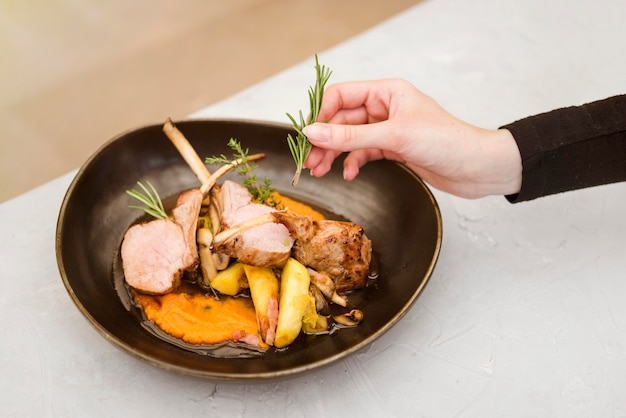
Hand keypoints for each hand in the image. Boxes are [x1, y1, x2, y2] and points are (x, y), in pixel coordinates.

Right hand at [303, 79, 521, 198]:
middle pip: (342, 120)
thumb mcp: (393, 136)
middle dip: (325, 141)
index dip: (322, 115)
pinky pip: (364, 153)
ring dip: (335, 155)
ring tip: (321, 171)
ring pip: (351, 139)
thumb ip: (350, 137)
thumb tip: (313, 132)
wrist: (478, 168)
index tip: (308, 136)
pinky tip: (350, 175)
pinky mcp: (394, 149)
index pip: (341, 96)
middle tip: (310, 162)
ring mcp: (389, 129)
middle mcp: (386, 107)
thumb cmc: (447, 142)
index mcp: (387, 92)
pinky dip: (354, 163)